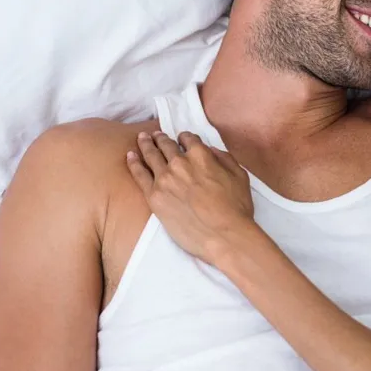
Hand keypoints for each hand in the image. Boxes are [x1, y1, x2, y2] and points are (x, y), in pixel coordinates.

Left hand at [126, 131, 254, 265]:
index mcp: (201, 155)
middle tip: (156, 135)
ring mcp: (164, 179)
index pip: (188, 139)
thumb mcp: (239, 175)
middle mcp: (180, 163)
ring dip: (146, 144)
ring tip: (142, 138)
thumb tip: (212, 151)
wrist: (223, 235)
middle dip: (161, 138)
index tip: (182, 140)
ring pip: (151, 155)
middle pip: (166, 145)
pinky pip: (139, 175)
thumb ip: (224, 158)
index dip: (185, 138)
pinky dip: (134, 163)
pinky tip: (130, 155)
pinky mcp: (154, 196)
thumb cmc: (236, 207)